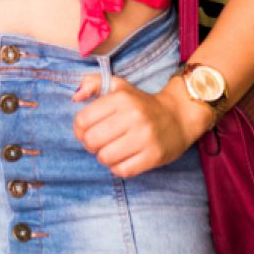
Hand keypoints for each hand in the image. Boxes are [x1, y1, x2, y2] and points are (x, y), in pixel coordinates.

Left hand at [72, 73, 214, 176]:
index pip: (83, 120)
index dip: (79, 129)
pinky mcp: (154, 156)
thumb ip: (92, 83)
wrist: (178, 117)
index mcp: (121, 97)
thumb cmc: (141, 103)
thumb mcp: (118, 86)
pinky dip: (118, 167)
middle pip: (92, 141)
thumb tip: (75, 97)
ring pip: (105, 157)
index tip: (87, 130)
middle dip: (91, 144)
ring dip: (104, 157)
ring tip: (112, 150)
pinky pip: (122, 170)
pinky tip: (124, 158)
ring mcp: (145, 137)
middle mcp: (133, 116)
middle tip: (99, 142)